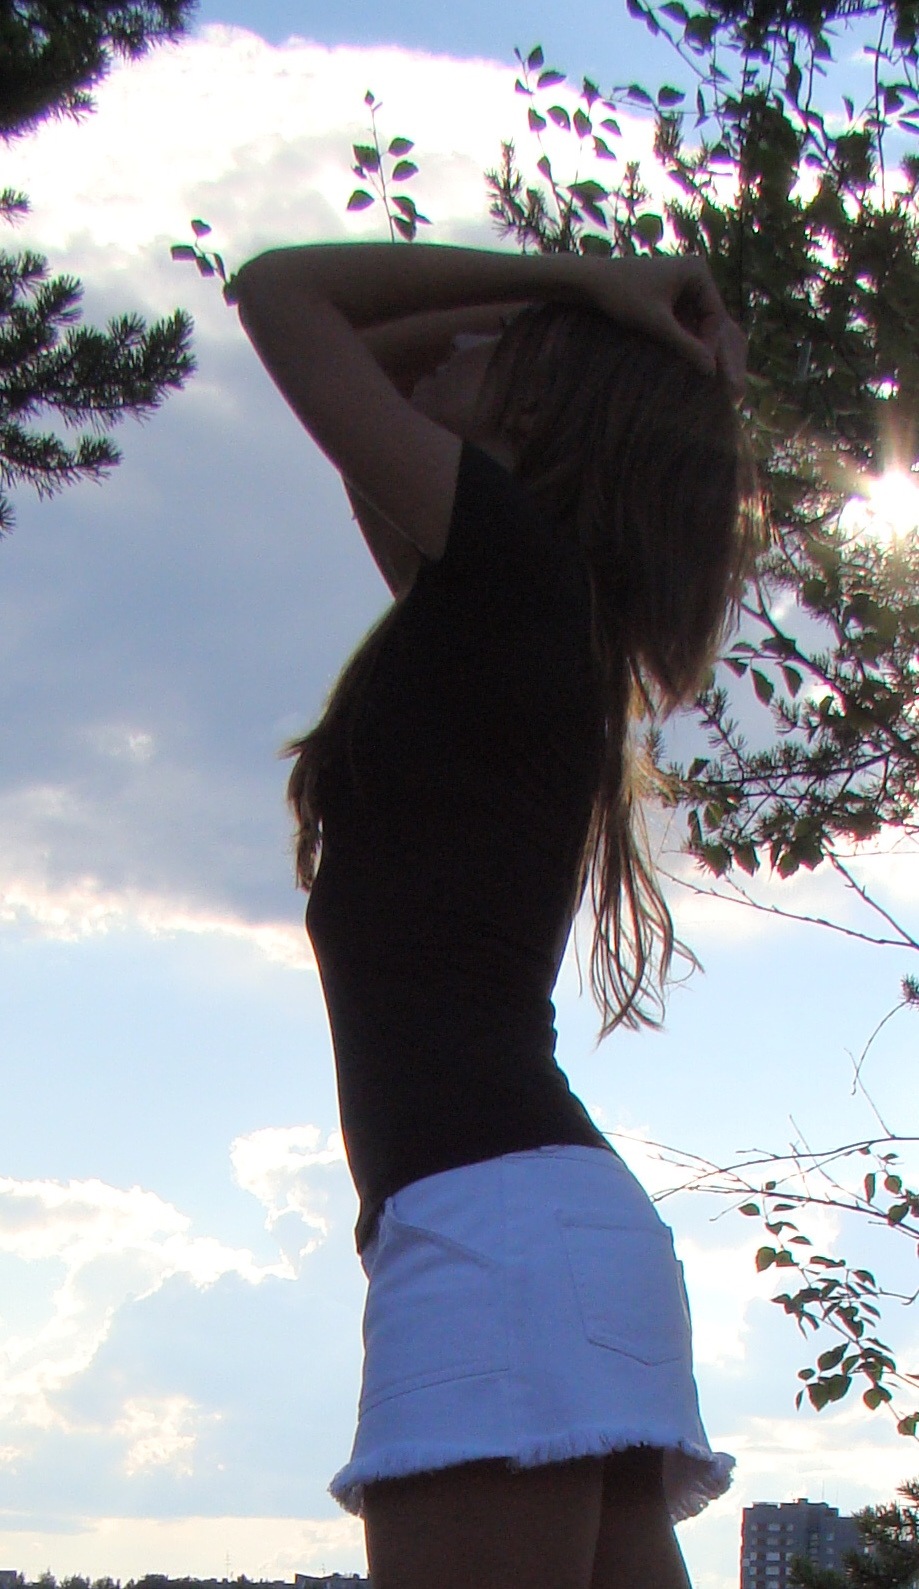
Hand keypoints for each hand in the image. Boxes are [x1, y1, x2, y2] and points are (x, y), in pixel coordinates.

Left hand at [589, 252, 746, 400]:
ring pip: (701, 325)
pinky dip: (688, 343)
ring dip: (702, 350)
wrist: (592, 281)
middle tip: (722, 385)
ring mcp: (685, 286)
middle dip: (715, 351)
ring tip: (709, 381)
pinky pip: (688, 324)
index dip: (712, 346)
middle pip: (713, 321)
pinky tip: (689, 366)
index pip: (716, 316)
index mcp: (698, 272)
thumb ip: (685, 345)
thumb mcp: (656, 323)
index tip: (705, 372)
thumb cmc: (622, 295)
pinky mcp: (673, 298)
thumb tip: (711, 370)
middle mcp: (697, 275)